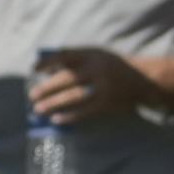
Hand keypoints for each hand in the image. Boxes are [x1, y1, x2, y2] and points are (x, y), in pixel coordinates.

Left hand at [29, 48, 151, 124]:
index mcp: (92, 54)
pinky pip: (85, 111)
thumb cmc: (111, 66)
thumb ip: (75, 59)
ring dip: (54, 103)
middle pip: (68, 78)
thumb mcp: (96, 55)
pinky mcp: (107, 103)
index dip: (49, 61)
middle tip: (32, 95)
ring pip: (74, 95)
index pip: (66, 55)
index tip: (34, 69)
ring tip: (39, 109)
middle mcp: (97, 69)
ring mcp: (103, 87)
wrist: (141, 79)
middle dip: (48, 87)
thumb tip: (48, 71)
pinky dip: (69, 116)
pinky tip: (56, 119)